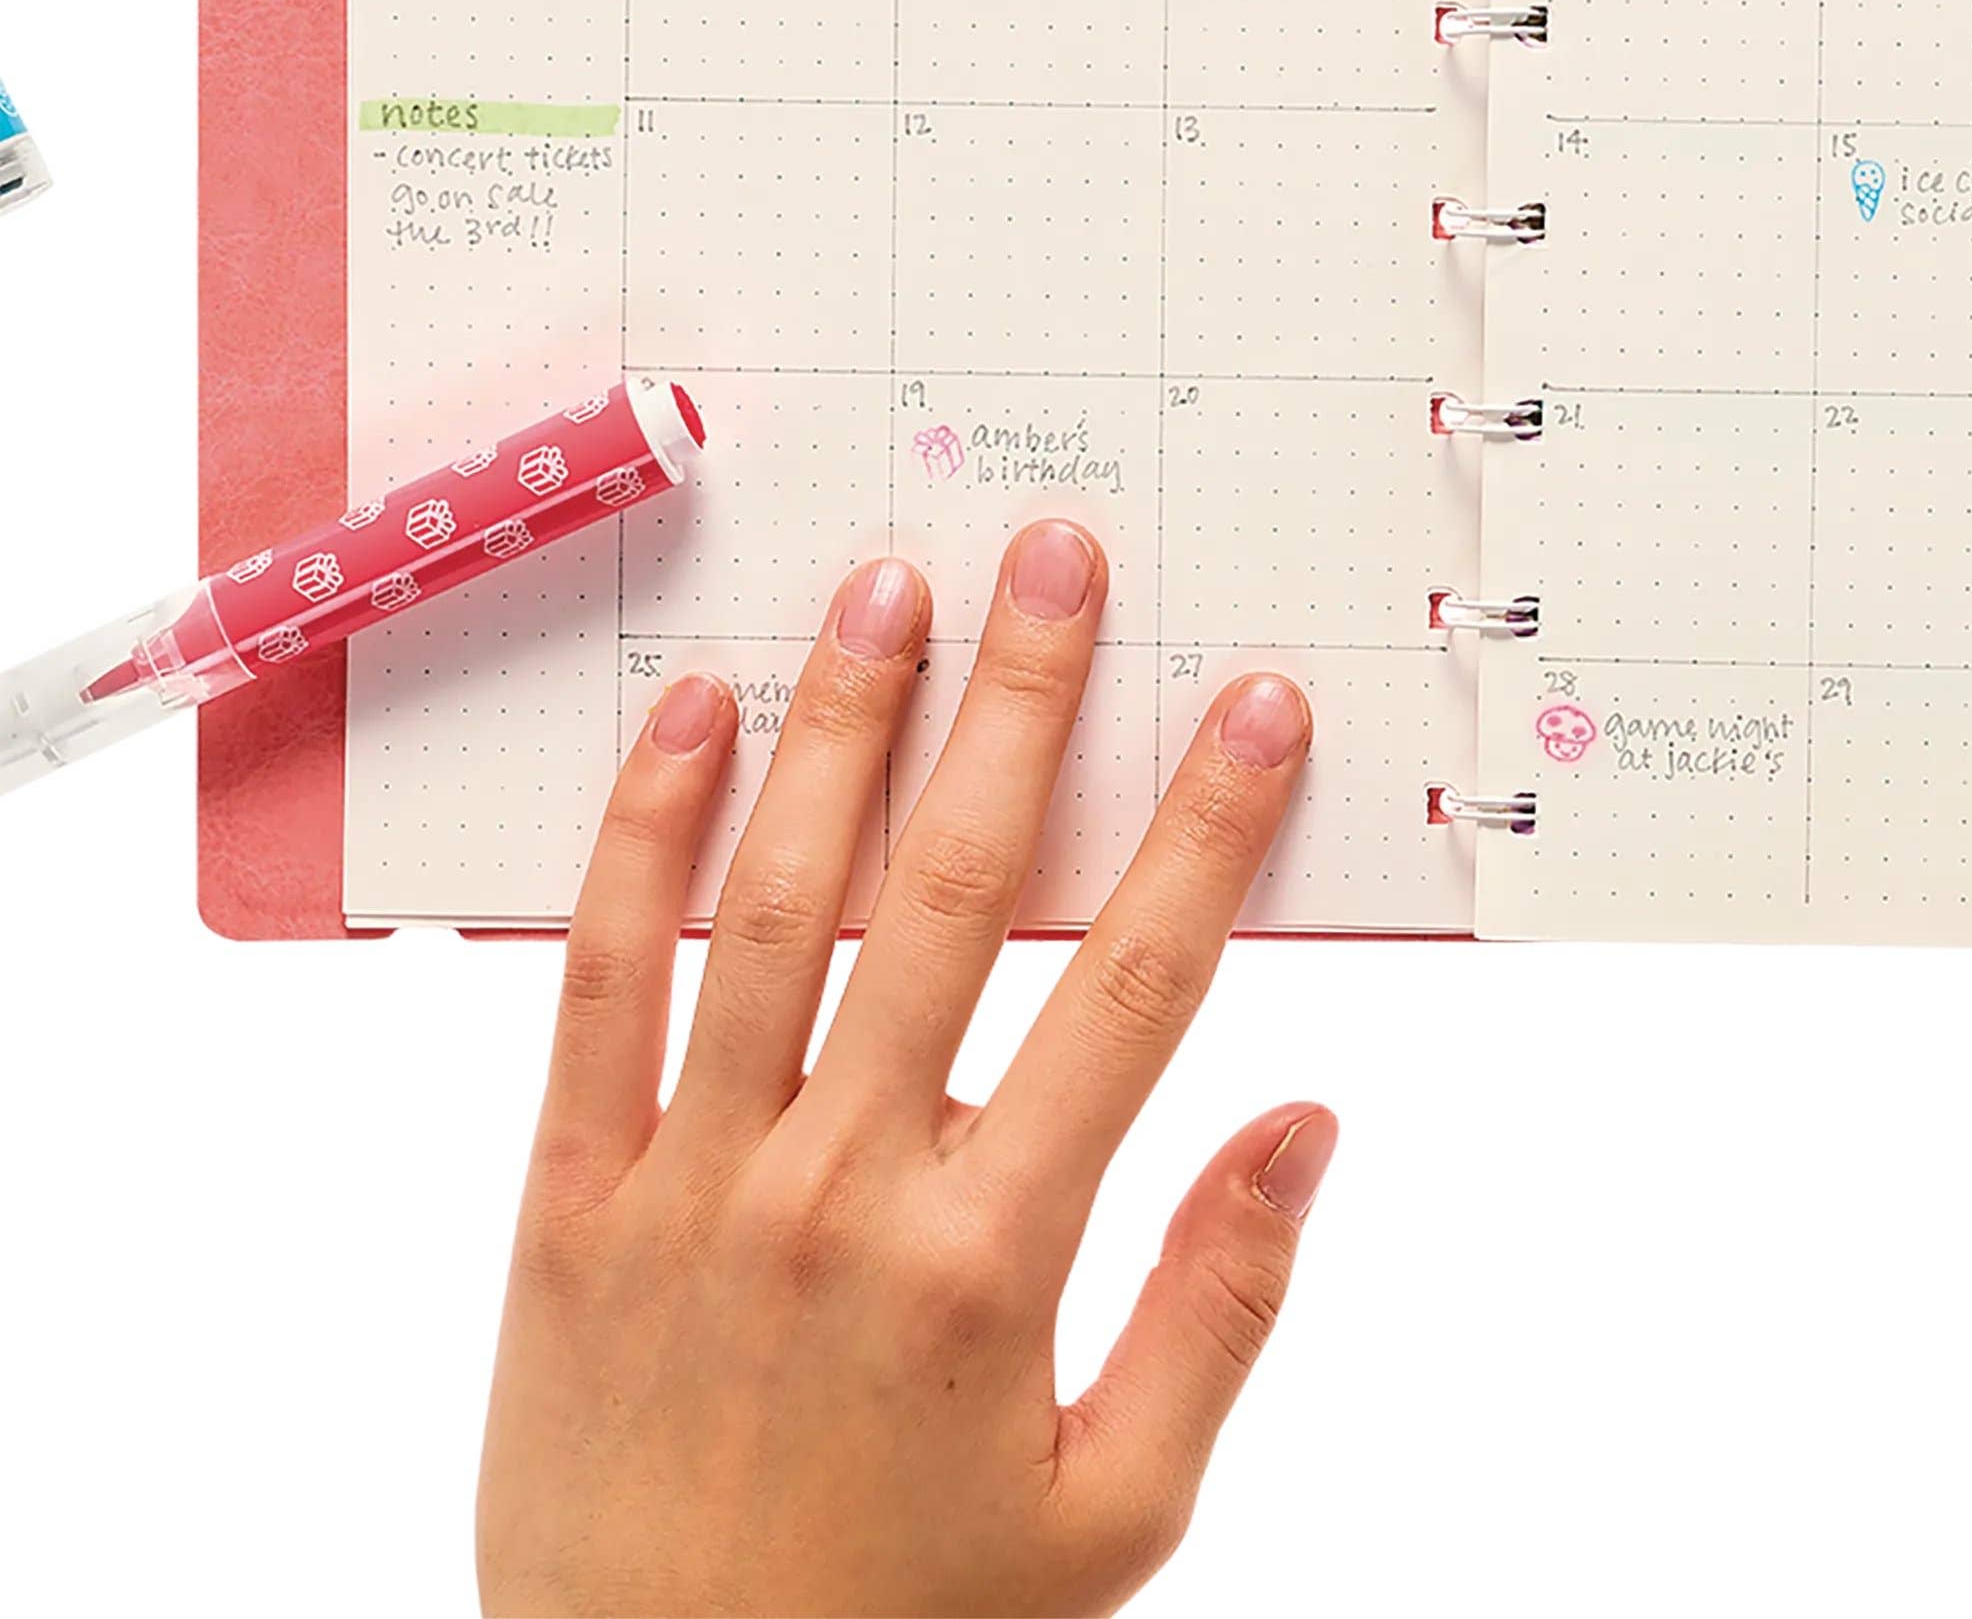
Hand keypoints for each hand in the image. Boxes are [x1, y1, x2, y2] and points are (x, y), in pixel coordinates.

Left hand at [478, 525, 1329, 1617]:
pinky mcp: (564, 1204)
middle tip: (1057, 556)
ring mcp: (692, 1185)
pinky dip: (639, 843)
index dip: (1206, 831)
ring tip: (887, 586)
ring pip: (776, 905)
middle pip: (954, 896)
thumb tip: (1306, 1125)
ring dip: (840, 729)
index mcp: (988, 1260)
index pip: (1132, 990)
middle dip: (1022, 706)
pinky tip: (686, 721)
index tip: (1252, 706)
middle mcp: (840, 1190)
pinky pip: (597, 989)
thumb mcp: (1111, 1516)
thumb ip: (1218, 1308)